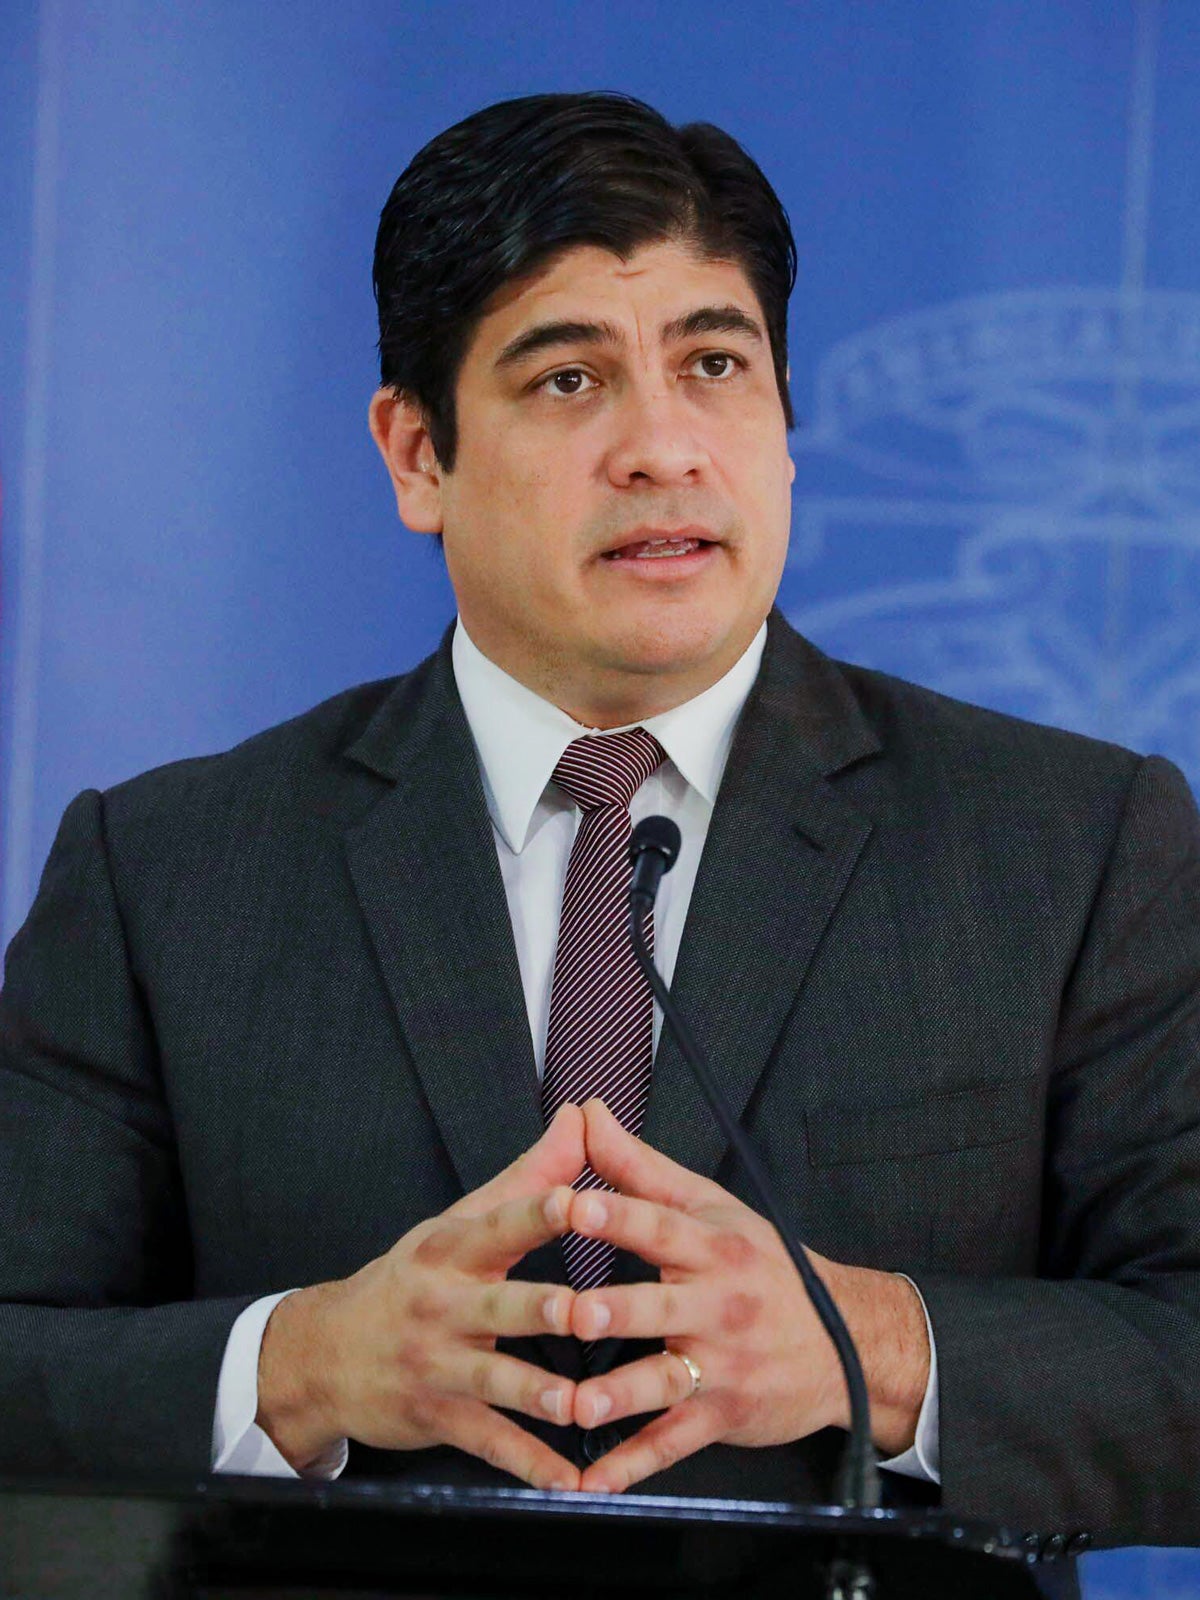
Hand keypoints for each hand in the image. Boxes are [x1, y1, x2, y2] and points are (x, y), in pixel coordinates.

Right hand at [256, 1105, 585, 1488]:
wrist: (325, 1354)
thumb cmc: (413, 1279)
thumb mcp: (460, 1222)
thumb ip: (530, 1175)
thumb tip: (583, 1115)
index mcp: (453, 1250)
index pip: (499, 1224)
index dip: (537, 1211)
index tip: (578, 1198)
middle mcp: (444, 1306)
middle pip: (497, 1305)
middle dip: (538, 1309)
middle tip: (582, 1311)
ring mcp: (439, 1367)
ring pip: (494, 1383)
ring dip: (537, 1396)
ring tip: (580, 1406)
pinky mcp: (439, 1419)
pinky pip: (491, 1445)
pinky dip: (531, 1467)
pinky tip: (573, 1482)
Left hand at [566, 1099, 929, 1492]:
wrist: (844, 1342)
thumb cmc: (763, 1265)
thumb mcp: (711, 1207)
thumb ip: (640, 1166)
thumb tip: (587, 1112)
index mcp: (712, 1247)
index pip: (661, 1226)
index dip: (619, 1215)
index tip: (575, 1206)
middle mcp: (718, 1307)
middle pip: (661, 1307)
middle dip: (618, 1311)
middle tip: (575, 1312)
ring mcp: (720, 1367)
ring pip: (664, 1383)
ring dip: (620, 1397)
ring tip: (577, 1406)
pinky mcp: (720, 1417)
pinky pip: (671, 1445)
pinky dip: (631, 1468)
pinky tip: (589, 1483)